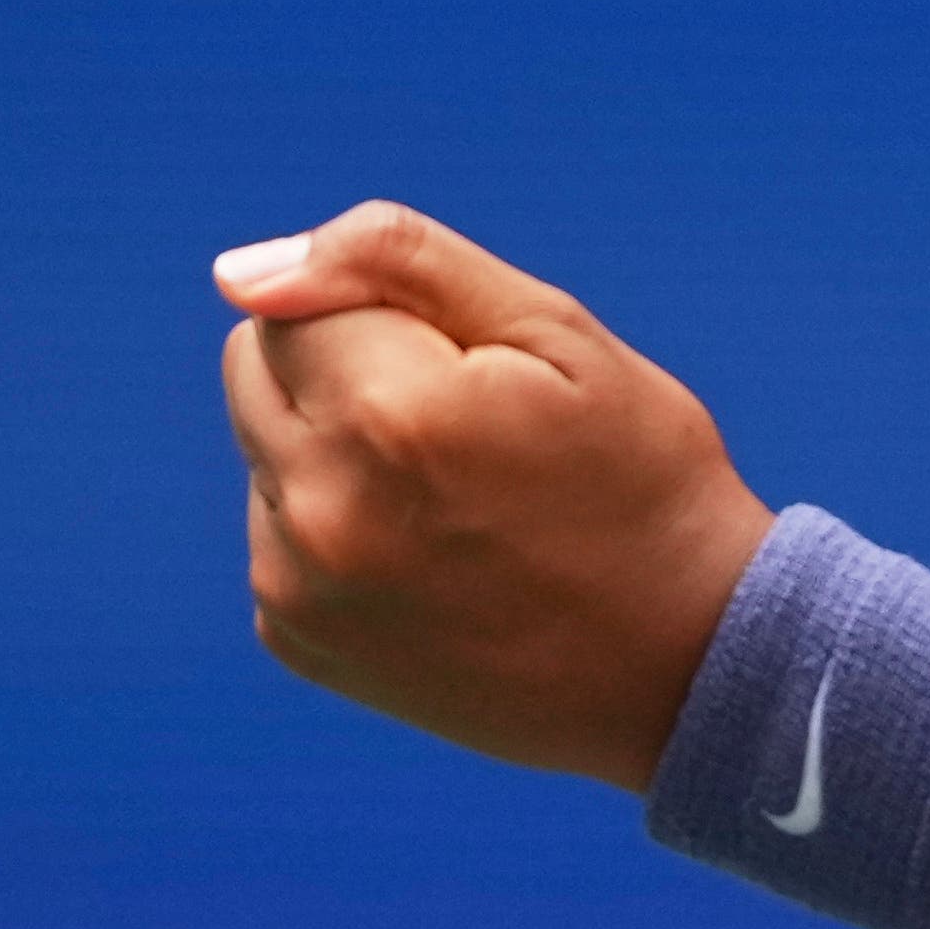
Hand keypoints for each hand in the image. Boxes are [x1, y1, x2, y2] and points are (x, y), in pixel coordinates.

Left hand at [215, 202, 774, 783]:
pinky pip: (277, 530)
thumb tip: (242, 272)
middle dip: (340, 367)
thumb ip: (394, 262)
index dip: (389, 317)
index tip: (475, 375)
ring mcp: (301, 586)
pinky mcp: (297, 638)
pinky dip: (334, 526)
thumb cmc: (640, 479)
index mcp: (386, 411)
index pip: (294, 299)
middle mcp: (321, 507)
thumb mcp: (554, 331)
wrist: (687, 666)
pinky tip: (432, 557)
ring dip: (334, 446)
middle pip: (257, 365)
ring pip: (264, 447)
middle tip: (463, 427)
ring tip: (455, 502)